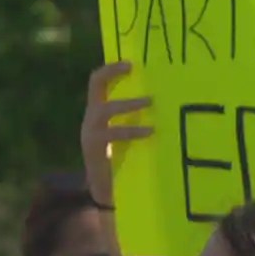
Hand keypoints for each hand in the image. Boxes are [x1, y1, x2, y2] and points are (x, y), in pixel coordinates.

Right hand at [79, 62, 152, 209]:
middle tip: (132, 66)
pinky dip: (133, 130)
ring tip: (149, 102)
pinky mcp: (95, 148)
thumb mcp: (127, 135)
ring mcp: (90, 132)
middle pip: (95, 84)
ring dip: (128, 104)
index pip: (98, 81)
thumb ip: (135, 119)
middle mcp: (91, 118)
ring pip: (106, 109)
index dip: (112, 68)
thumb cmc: (123, 162)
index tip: (131, 61)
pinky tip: (150, 132)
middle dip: (112, 72)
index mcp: (97, 112)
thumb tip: (164, 101)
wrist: (106, 194)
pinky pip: (115, 133)